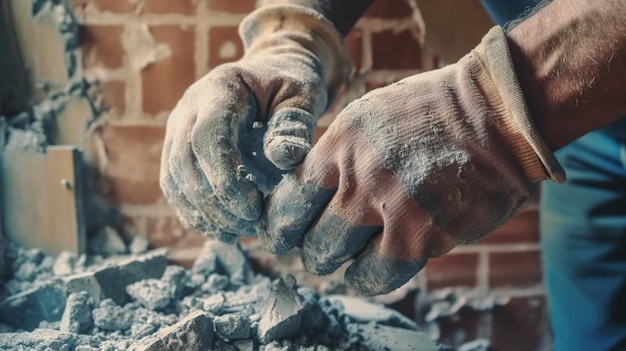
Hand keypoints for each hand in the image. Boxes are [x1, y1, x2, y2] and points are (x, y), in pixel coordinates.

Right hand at [160, 5, 350, 242]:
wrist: (272, 74)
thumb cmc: (291, 85)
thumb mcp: (303, 94)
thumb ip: (294, 124)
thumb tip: (283, 158)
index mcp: (219, 89)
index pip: (207, 137)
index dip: (224, 178)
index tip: (252, 209)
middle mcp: (189, 108)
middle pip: (184, 162)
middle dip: (214, 202)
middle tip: (248, 225)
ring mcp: (179, 129)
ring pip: (174, 178)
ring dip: (202, 212)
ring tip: (236, 233)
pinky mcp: (180, 149)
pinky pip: (175, 186)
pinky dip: (195, 212)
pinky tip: (222, 230)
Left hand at [259, 27, 563, 294]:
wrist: (495, 115)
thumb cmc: (431, 114)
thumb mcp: (370, 116)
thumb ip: (337, 153)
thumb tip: (309, 190)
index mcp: (342, 143)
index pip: (291, 196)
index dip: (283, 222)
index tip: (283, 234)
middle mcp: (359, 175)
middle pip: (309, 233)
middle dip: (308, 247)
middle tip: (314, 251)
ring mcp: (390, 207)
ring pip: (334, 257)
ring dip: (331, 266)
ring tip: (336, 265)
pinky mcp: (423, 236)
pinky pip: (376, 274)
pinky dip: (363, 279)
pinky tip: (361, 275)